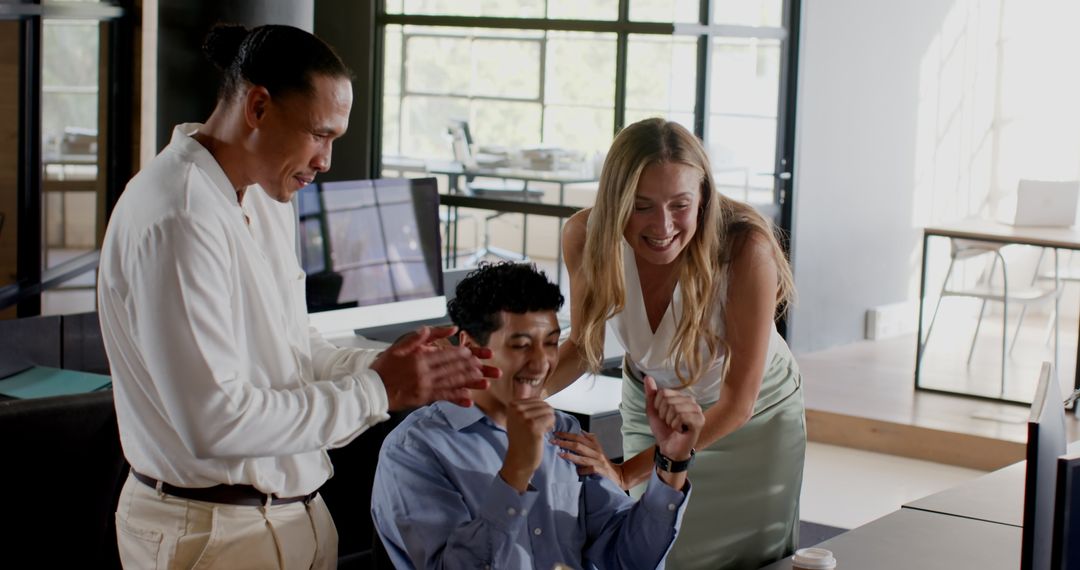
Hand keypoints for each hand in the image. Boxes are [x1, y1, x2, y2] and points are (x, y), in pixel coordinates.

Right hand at [371, 325, 498, 409]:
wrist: (372, 389)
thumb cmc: (386, 366)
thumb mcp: (402, 345)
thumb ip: (423, 336)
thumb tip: (448, 328)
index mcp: (420, 358)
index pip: (447, 354)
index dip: (463, 354)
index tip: (474, 354)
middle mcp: (425, 373)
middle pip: (453, 369)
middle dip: (471, 368)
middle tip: (486, 367)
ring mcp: (425, 387)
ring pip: (452, 383)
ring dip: (469, 382)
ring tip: (484, 381)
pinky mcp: (423, 398)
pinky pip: (443, 398)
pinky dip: (456, 399)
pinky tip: (468, 400)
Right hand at [499, 399, 554, 492]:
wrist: (519, 459)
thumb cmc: (522, 438)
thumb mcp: (518, 417)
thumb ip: (523, 402)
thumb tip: (527, 386)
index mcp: (513, 405)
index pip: (537, 399)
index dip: (539, 412)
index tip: (530, 423)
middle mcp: (517, 409)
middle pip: (544, 404)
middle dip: (545, 416)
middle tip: (536, 428)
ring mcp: (525, 418)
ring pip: (549, 411)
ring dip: (548, 422)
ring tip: (539, 431)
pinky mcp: (534, 427)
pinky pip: (552, 418)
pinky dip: (550, 426)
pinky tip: (542, 434)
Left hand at [554, 431, 627, 489]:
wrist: (618, 475)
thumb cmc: (603, 462)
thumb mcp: (597, 449)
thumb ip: (589, 440)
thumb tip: (579, 430)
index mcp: (594, 445)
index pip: (579, 437)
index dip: (567, 434)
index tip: (556, 433)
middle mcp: (596, 452)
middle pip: (579, 445)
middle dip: (565, 442)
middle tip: (553, 441)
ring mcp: (598, 462)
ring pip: (582, 457)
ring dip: (570, 455)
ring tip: (560, 454)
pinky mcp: (600, 471)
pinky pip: (589, 469)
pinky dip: (582, 470)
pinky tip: (576, 471)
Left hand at [645, 375, 702, 461]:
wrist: (669, 448)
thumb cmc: (663, 429)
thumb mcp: (653, 410)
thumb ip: (651, 394)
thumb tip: (647, 377)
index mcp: (681, 396)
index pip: (663, 392)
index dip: (658, 406)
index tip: (663, 415)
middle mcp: (691, 401)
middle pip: (668, 400)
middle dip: (664, 414)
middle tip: (670, 423)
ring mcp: (697, 410)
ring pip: (675, 408)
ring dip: (670, 421)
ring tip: (675, 426)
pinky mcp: (699, 420)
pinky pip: (681, 416)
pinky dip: (676, 425)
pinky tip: (680, 430)